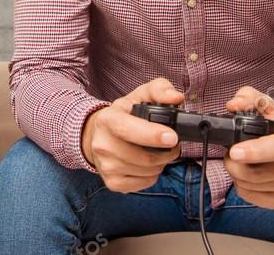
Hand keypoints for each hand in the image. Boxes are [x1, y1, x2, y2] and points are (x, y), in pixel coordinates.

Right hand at [80, 77, 184, 192]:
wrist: (97, 135)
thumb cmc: (123, 115)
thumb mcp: (139, 96)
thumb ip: (159, 90)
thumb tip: (176, 97)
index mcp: (108, 119)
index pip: (127, 129)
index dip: (152, 135)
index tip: (172, 137)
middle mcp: (102, 144)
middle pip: (143, 156)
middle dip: (166, 152)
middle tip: (172, 143)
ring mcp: (106, 166)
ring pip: (147, 171)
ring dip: (161, 163)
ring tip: (158, 152)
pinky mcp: (112, 183)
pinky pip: (144, 183)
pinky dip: (152, 175)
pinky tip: (147, 164)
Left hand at [223, 86, 273, 208]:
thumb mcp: (269, 109)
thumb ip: (249, 98)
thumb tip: (232, 105)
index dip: (254, 151)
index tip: (235, 152)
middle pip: (253, 173)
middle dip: (232, 161)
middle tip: (232, 151)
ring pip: (247, 185)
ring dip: (235, 172)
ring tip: (241, 161)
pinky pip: (248, 195)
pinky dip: (241, 184)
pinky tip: (248, 174)